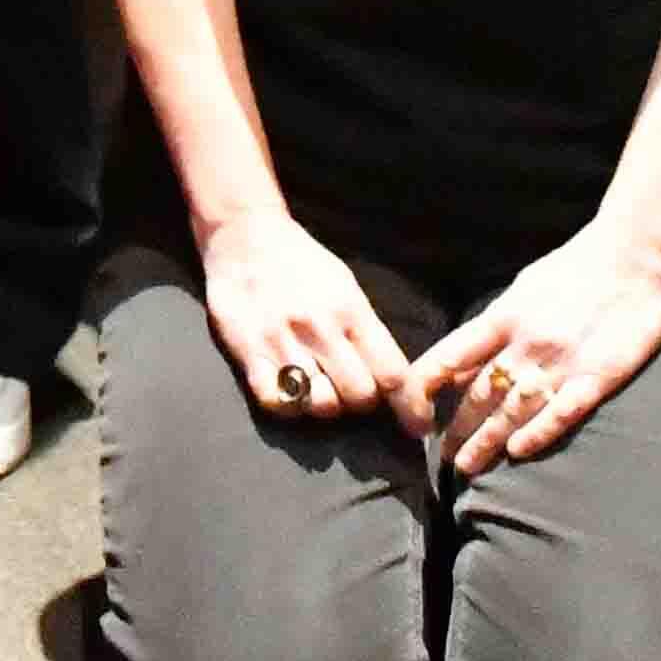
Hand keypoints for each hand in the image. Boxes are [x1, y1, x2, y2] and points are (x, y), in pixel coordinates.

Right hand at [191, 205, 416, 431]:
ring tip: (319, 386)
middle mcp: (319, 327)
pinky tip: (289, 390)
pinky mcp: (247, 351)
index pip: (392, 372)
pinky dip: (288, 406)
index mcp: (350, 309)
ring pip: (320, 405)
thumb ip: (367, 332)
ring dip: (326, 404)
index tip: (418, 426)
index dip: (411, 406)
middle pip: (360, 396)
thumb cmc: (302, 264)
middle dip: (362, 402)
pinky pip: (276, 402)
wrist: (243, 234)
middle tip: (352, 388)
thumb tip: (395, 380)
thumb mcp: (345, 287)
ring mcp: (282, 341)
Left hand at [411, 222, 660, 477]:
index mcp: (505, 316)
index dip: (427, 386)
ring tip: (468, 468)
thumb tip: (462, 362)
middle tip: (442, 458)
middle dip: (457, 428)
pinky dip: (539, 433)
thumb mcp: (523, 290)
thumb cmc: (575, 270)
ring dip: (487, 441)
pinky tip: (519, 452)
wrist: (633, 256)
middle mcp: (526, 341)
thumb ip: (494, 328)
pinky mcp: (598, 377)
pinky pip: (562, 411)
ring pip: (514, 409)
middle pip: (480, 392)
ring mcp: (561, 361)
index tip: (410, 411)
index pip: (452, 355)